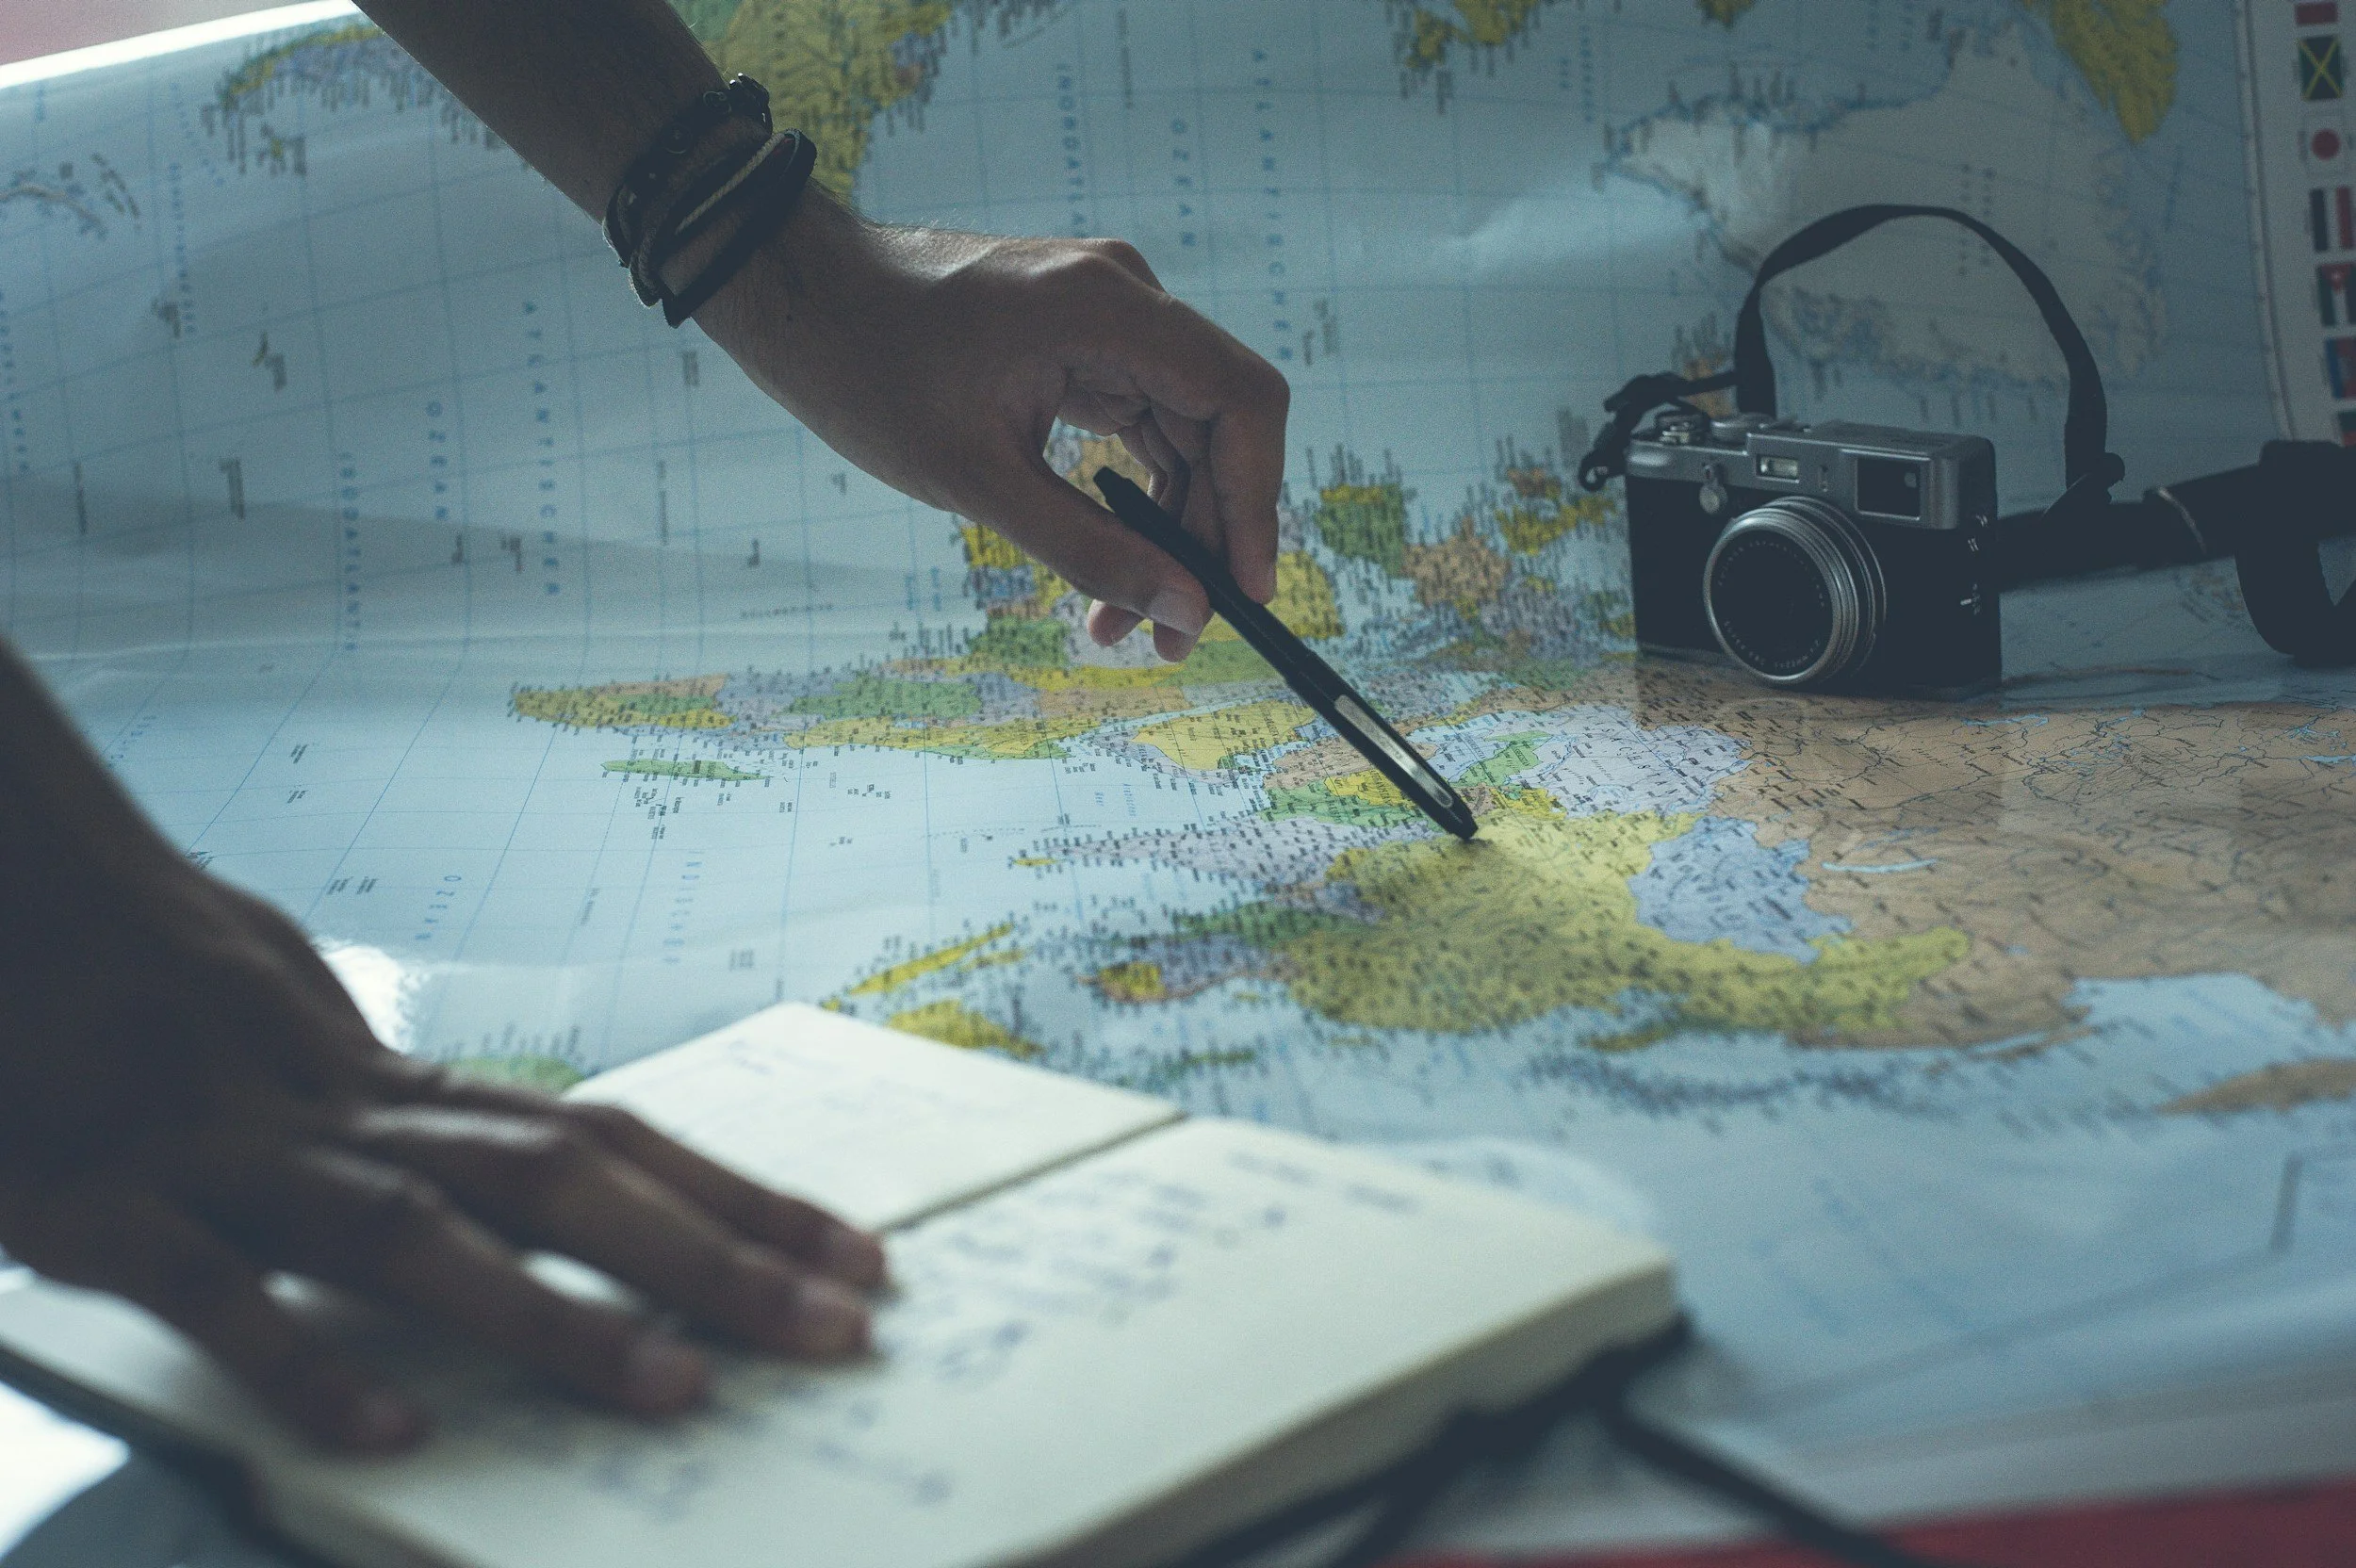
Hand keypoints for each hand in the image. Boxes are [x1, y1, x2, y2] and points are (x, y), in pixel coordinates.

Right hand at [0, 772, 884, 1452]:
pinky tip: (390, 1434)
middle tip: (838, 1331)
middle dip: (709, 1257)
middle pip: (560, 1178)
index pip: (614, 1138)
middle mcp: (350, 1112)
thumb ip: (433, 1127)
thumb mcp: (324, 1065)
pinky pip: (214, 1296)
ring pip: (417, 1234)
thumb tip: (576, 1179)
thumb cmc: (177, 1009)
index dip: (740, 1197)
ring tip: (673, 1391)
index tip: (861, 1259)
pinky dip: (303, 1362)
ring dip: (554, 1314)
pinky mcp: (105, 1212)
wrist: (8, 916)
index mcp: (411, 1088)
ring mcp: (233, 1160)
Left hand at [696, 195, 1290, 661]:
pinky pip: (1141, 424)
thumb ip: (1089, 549)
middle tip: (1174, 636)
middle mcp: (1125, 299)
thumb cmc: (868, 371)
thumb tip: (1184, 611)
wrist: (798, 295)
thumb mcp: (978, 480)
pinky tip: (1107, 565)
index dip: (1258, 501)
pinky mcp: (1083, 340)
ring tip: (1123, 623)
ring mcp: (1107, 316)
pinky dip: (1133, 497)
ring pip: (1183, 435)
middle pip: (1220, 426)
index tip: (1245, 590)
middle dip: (1207, 538)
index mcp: (1108, 309)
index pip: (1241, 402)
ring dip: (1168, 530)